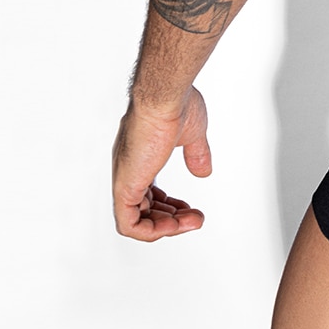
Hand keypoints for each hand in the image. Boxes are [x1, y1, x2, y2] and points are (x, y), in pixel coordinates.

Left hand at [112, 86, 210, 240]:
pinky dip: (150, 231)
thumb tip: (203, 172)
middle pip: (144, 208)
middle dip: (172, 218)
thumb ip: (196, 154)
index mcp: (141, 156)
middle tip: (196, 218)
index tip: (190, 207)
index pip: (148, 192)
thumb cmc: (175, 105)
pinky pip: (128, 224)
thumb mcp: (192, 134)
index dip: (169, 204)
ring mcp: (125, 178)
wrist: (165, 97)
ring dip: (166, 227)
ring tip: (192, 222)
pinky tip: (173, 227)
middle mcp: (129, 169)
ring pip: (136, 220)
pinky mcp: (125, 186)